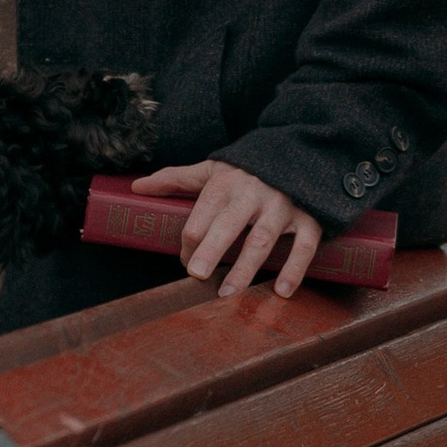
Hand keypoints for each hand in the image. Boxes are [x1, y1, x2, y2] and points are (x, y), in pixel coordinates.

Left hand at [132, 160, 322, 299]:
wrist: (299, 152)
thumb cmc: (246, 169)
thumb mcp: (212, 169)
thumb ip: (177, 179)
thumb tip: (137, 187)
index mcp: (226, 184)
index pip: (201, 214)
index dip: (189, 241)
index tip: (185, 263)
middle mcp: (253, 194)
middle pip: (229, 224)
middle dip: (212, 249)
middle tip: (196, 275)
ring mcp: (282, 206)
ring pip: (262, 239)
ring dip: (246, 268)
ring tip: (229, 294)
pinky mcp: (309, 218)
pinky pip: (304, 246)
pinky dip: (294, 269)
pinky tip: (281, 291)